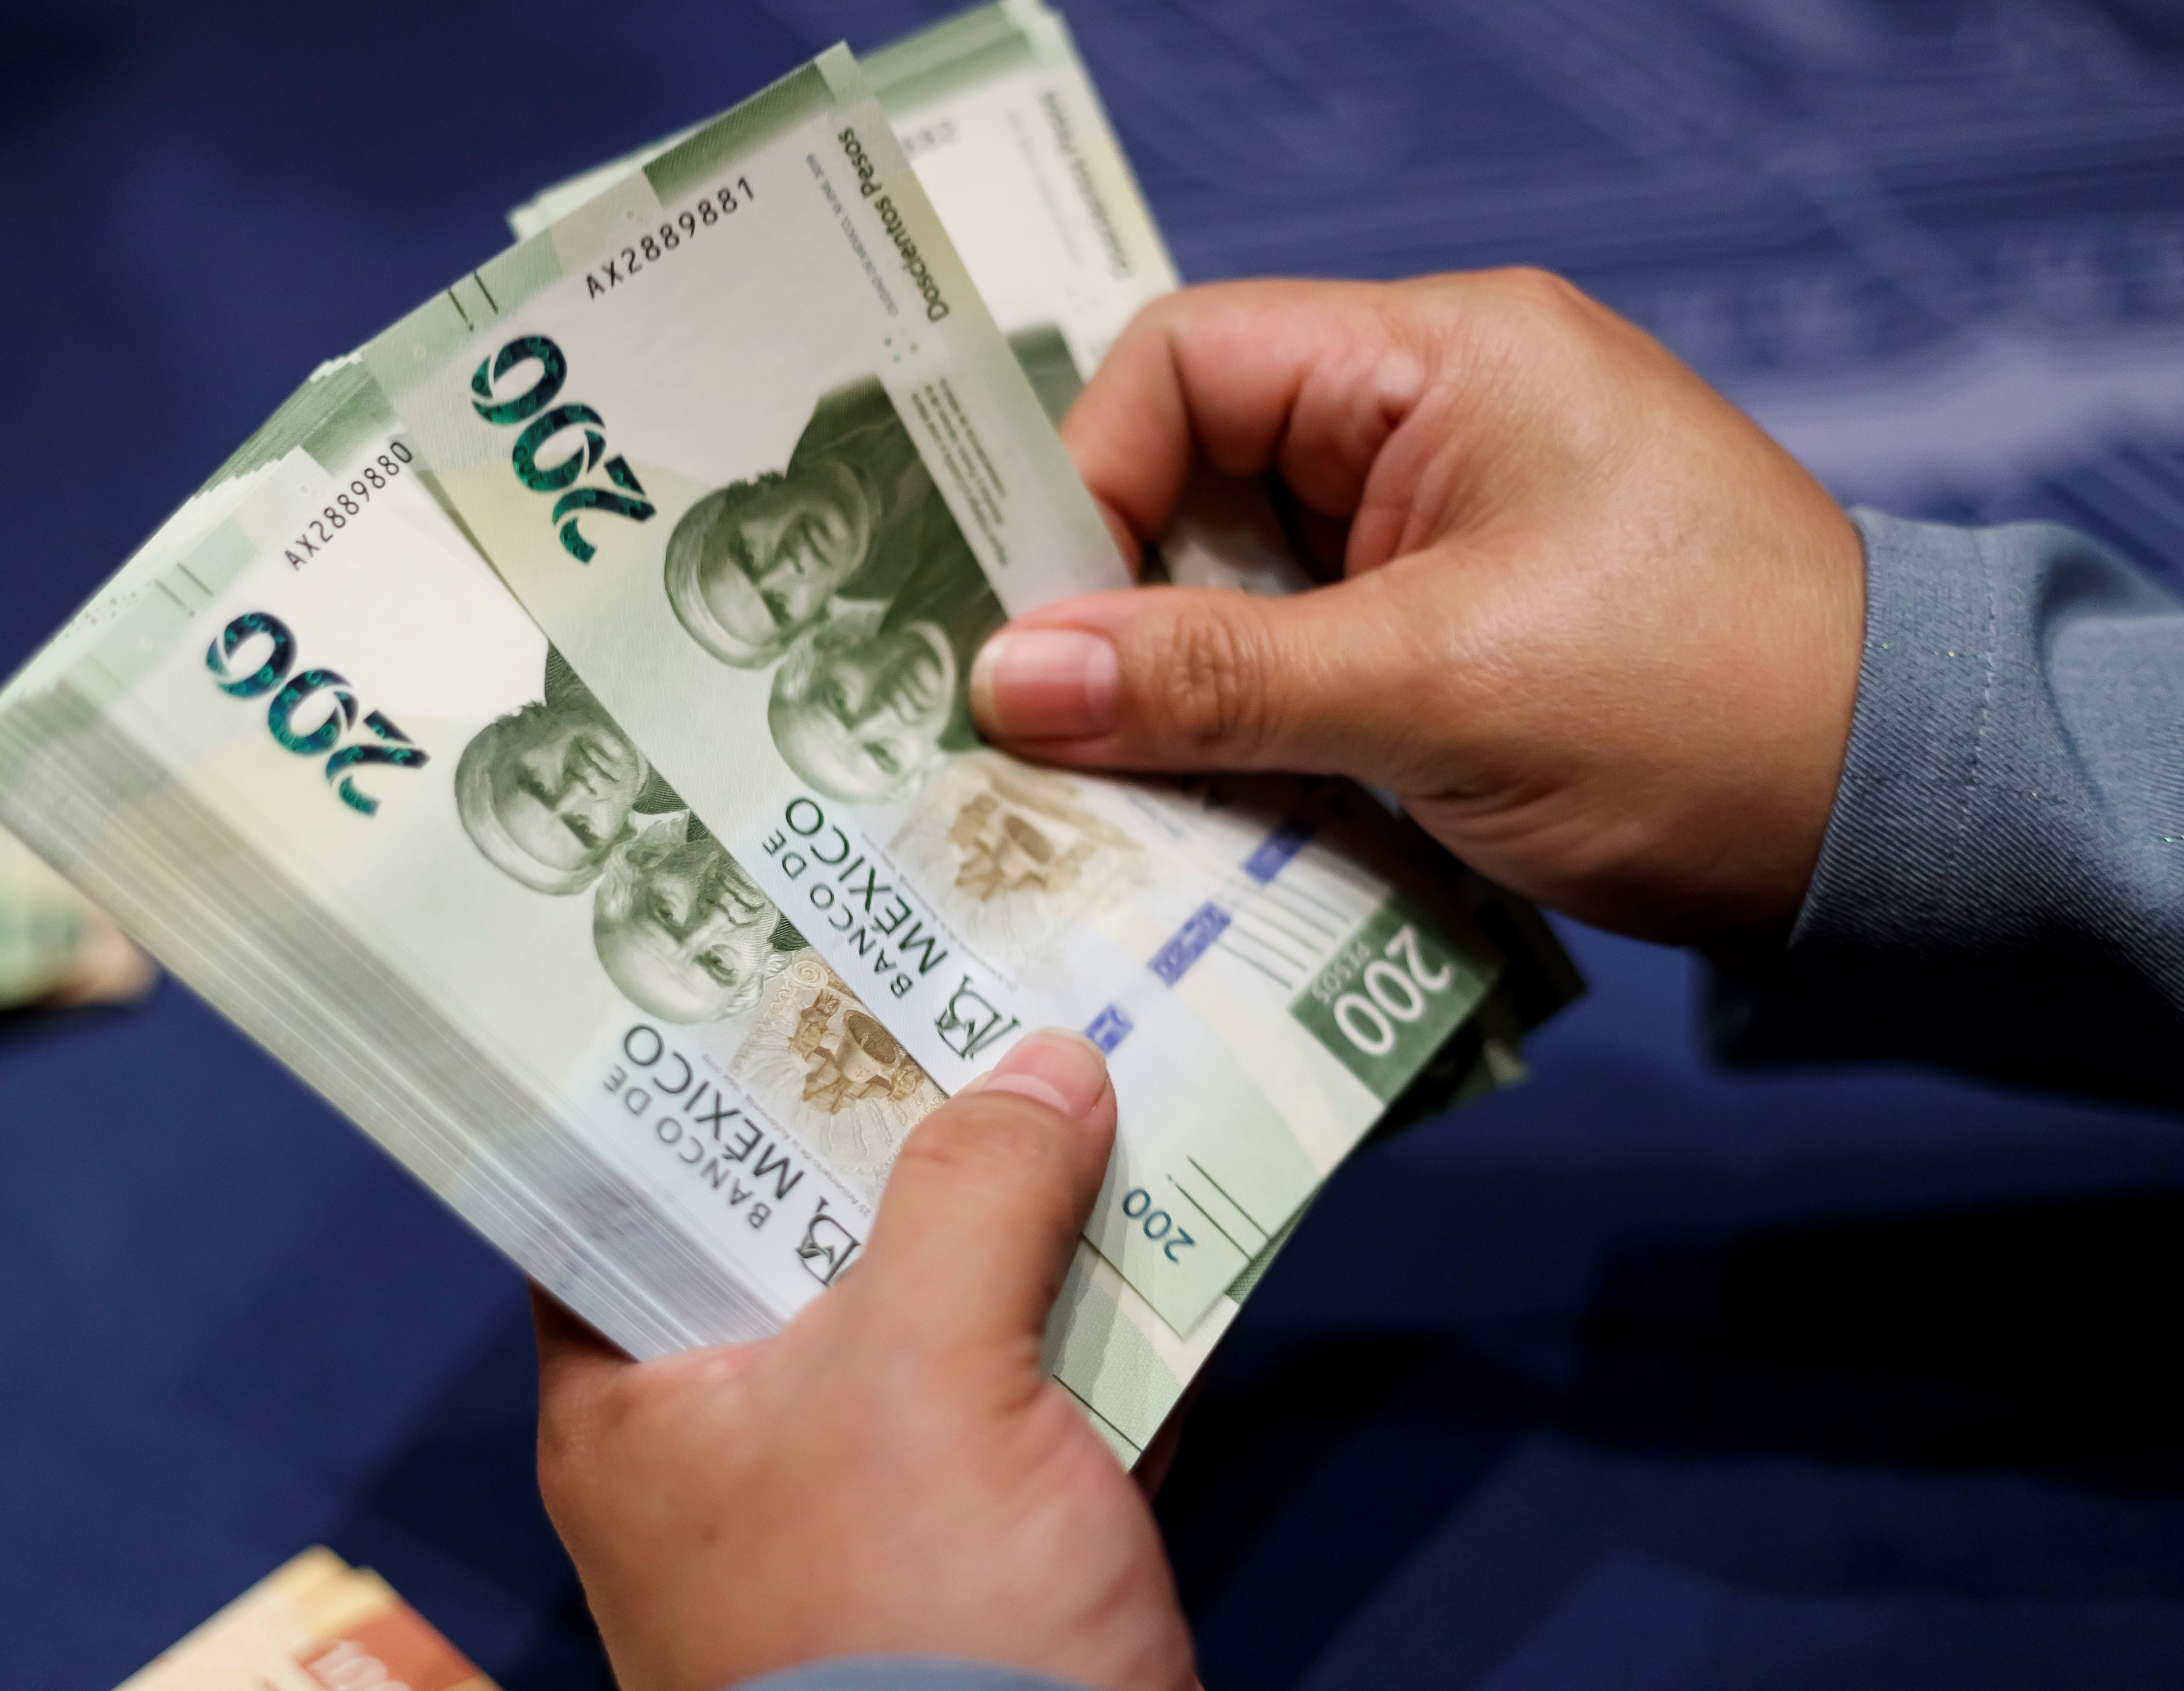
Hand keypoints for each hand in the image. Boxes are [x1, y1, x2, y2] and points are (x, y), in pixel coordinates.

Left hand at [533, 1030, 1196, 1690]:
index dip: (692, 1075)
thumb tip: (1043, 1067)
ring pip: (928, 1310)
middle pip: (799, 1238)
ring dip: (1009, 1211)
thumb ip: (975, 1196)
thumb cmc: (915, 1627)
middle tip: (949, 979)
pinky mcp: (978, 1553)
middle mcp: (730, 1448)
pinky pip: (1027, 1398)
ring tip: (1070, 1060)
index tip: (765, 959)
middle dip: (892, 1125)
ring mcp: (859, 1505)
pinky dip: (1088, 1320)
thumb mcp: (930, 1377)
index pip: (624, 1195)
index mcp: (640, 1404)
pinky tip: (1158, 1217)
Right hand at [971, 272, 1865, 952]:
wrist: (1897, 823)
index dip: (1087, 481)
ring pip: (1241, 584)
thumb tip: (1009, 677)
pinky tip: (1218, 812)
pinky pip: (1304, 658)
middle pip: (1198, 477)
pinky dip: (1255, 732)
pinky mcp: (1459, 631)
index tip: (1043, 630)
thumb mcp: (1433, 692)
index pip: (1187, 364)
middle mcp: (1433, 422)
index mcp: (1440, 361)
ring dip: (1184, 689)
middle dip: (1121, 606)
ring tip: (1127, 795)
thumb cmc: (1704, 713)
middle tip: (1050, 733)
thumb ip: (1211, 678)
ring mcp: (1447, 531)